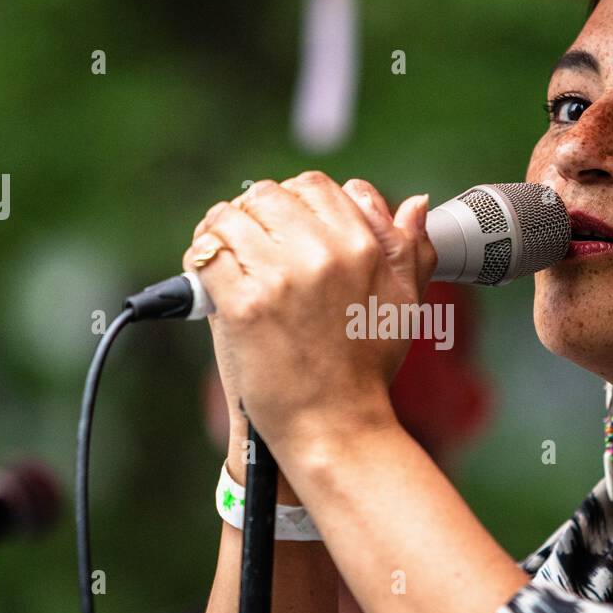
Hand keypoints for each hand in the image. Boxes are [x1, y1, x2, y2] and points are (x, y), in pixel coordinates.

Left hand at [186, 172, 434, 453]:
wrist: (334, 426)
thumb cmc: (367, 368)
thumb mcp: (404, 304)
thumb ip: (410, 248)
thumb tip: (412, 202)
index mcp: (362, 246)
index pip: (315, 186)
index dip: (293, 199)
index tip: (280, 223)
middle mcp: (324, 254)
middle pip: (269, 195)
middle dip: (252, 211)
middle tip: (245, 237)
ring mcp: (282, 278)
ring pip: (232, 218)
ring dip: (220, 231)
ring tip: (220, 252)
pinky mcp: (244, 306)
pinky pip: (208, 255)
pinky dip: (200, 259)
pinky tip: (206, 275)